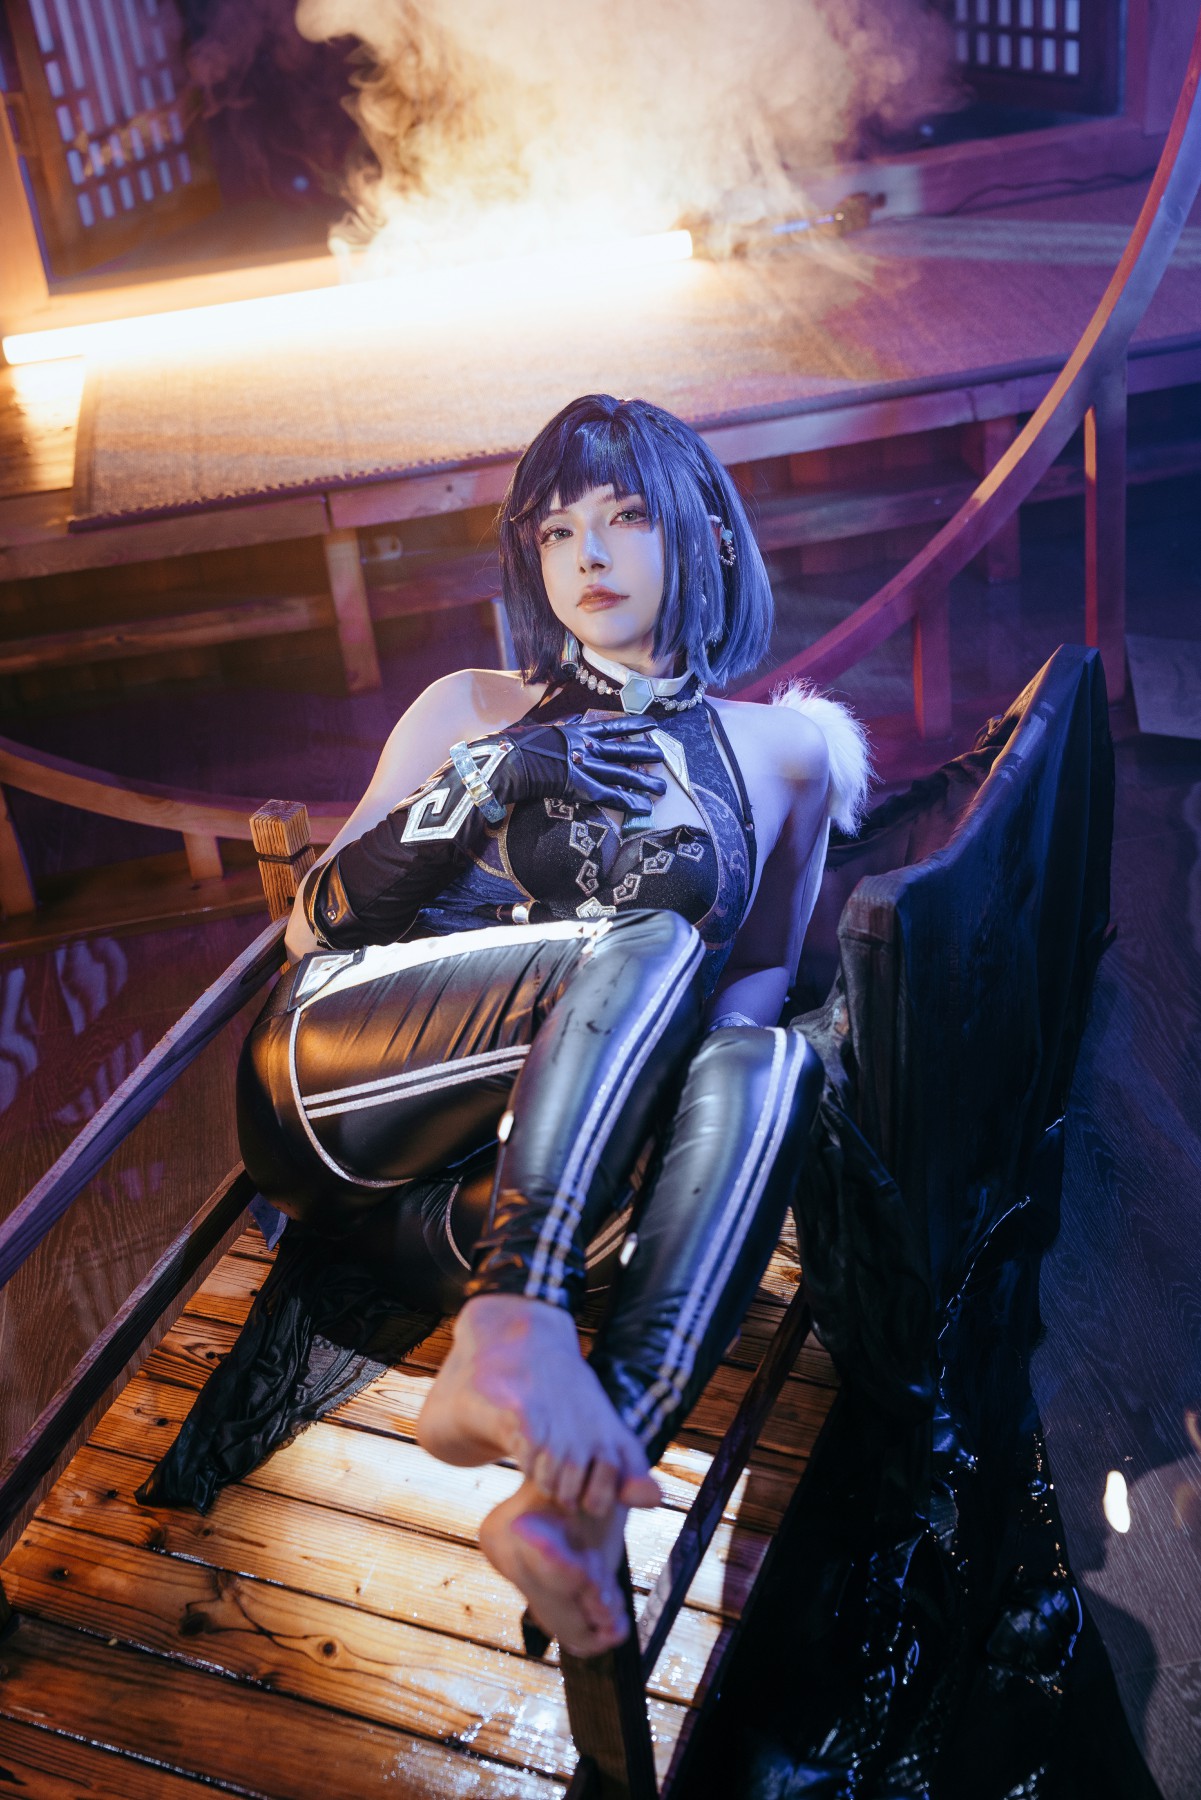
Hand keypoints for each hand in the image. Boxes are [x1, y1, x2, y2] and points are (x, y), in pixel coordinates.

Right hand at [491, 718, 666, 815]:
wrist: (512, 758)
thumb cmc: (517, 745)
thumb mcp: (540, 730)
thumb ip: (557, 728)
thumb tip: (563, 721)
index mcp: (577, 732)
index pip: (612, 727)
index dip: (634, 725)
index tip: (653, 723)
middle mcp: (587, 748)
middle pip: (623, 751)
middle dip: (645, 754)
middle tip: (662, 757)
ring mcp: (587, 768)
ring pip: (623, 775)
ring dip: (644, 782)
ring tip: (663, 788)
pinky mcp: (582, 787)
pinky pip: (611, 796)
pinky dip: (628, 802)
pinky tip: (645, 808)